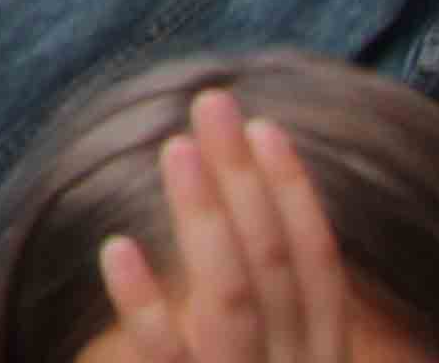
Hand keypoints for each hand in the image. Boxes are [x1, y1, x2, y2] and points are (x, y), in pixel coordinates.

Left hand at [97, 87, 362, 362]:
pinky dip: (145, 305)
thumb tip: (235, 217)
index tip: (265, 125)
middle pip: (274, 263)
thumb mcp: (279, 360)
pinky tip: (117, 247)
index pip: (318, 265)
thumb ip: (271, 315)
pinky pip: (170, 358)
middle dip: (246, 177)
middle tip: (211, 102)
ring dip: (206, 217)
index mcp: (321, 354)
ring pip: (233, 296)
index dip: (294, 194)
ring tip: (175, 147)